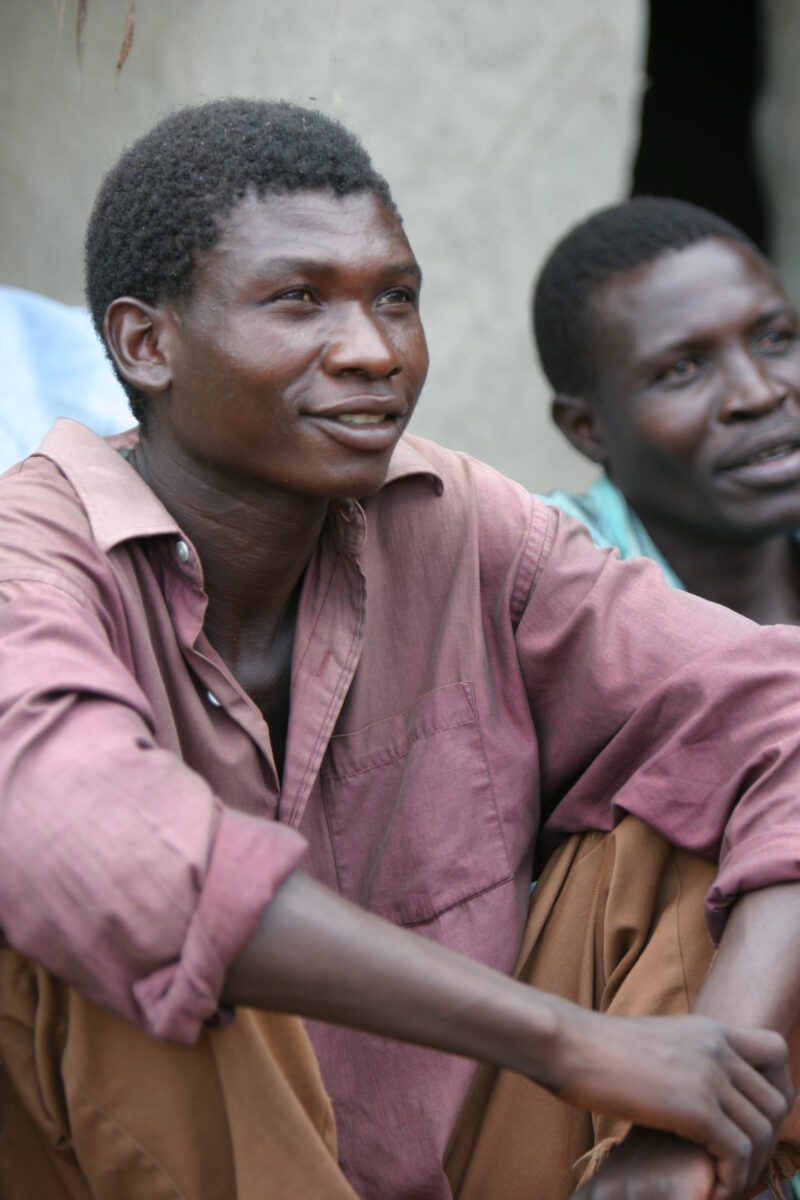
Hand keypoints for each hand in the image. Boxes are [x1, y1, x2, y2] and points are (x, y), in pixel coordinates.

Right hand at [546, 1010, 791, 1199]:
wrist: (568, 1044)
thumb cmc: (596, 1049)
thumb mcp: (656, 1042)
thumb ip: (684, 1056)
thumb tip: (690, 1080)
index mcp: (709, 1028)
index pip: (776, 1051)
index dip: (777, 1090)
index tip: (754, 1122)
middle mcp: (717, 1046)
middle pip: (775, 1102)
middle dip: (763, 1143)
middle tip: (737, 1168)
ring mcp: (709, 1074)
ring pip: (761, 1133)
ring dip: (748, 1169)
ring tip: (725, 1186)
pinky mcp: (696, 1108)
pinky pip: (738, 1154)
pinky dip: (732, 1181)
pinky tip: (712, 1192)